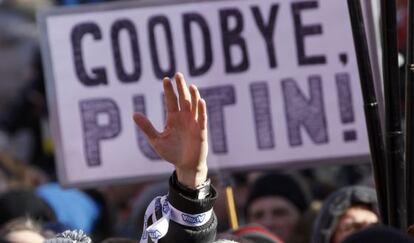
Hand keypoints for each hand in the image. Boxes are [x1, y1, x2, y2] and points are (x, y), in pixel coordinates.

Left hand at [133, 73, 207, 187]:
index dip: (169, 90)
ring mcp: (193, 123)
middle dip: (181, 87)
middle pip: (183, 99)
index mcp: (173, 118)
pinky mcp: (201, 131)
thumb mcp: (156, 140)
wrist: (185, 166)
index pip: (171, 100)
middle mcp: (184, 118)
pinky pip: (202, 119)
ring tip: (190, 86)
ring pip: (194, 106)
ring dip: (193, 96)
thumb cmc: (171, 153)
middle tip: (178, 74)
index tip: (166, 78)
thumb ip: (147, 127)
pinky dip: (202, 110)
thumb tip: (134, 114)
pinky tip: (200, 101)